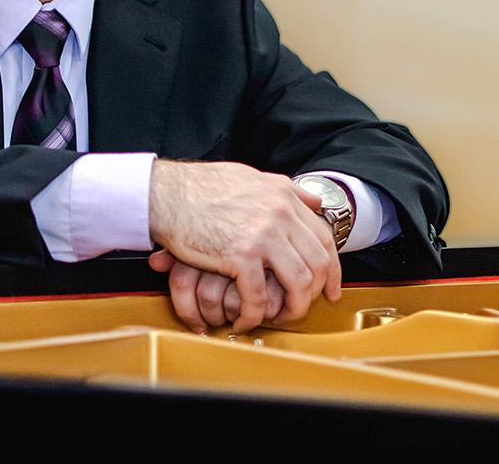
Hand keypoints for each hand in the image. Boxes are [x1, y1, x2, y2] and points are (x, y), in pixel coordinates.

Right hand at [148, 160, 340, 333]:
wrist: (167, 193)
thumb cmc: (202, 187)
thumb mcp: (253, 177)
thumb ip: (286, 188)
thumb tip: (313, 200)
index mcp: (285, 196)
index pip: (324, 237)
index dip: (331, 267)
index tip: (329, 287)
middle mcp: (281, 214)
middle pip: (318, 262)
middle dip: (315, 293)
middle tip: (302, 308)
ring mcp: (263, 235)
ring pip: (298, 282)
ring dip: (291, 308)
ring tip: (277, 318)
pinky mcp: (239, 255)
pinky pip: (258, 296)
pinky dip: (254, 315)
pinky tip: (244, 320)